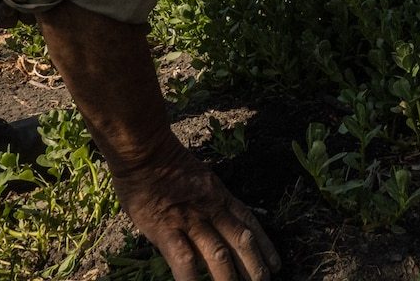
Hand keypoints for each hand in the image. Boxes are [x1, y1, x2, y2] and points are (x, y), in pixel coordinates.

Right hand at [112, 142, 279, 280]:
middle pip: (240, 240)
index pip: (249, 222)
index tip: (275, 264)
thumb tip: (219, 223)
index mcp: (220, 195)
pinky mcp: (166, 230)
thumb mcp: (201, 177)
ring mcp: (190, 220)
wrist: (144, 152)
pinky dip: (193, 280)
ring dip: (230, 277)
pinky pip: (184, 260)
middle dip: (254, 265)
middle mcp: (211, 208)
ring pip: (218, 254)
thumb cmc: (166, 163)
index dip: (264, 245)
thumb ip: (211, 199)